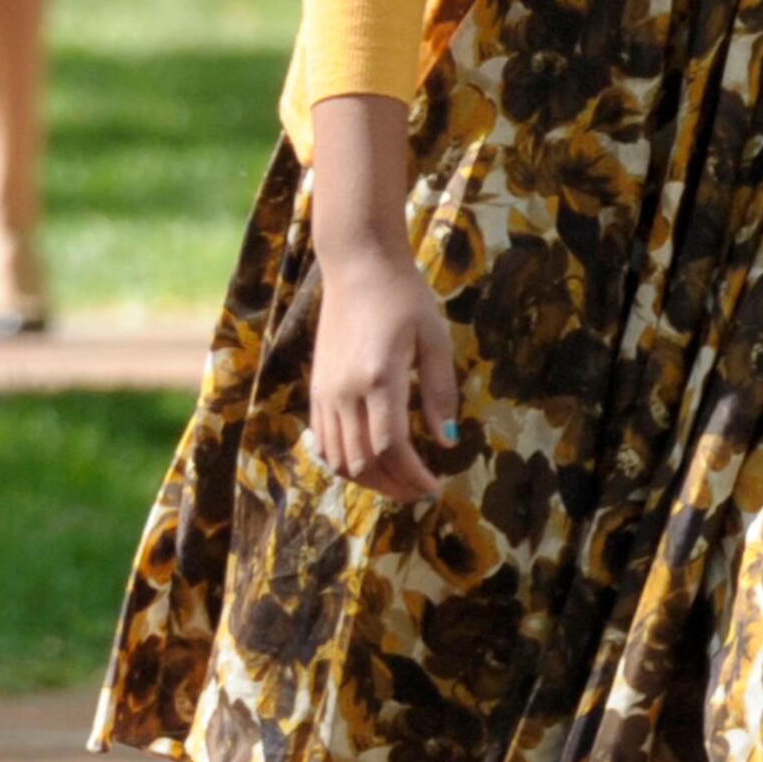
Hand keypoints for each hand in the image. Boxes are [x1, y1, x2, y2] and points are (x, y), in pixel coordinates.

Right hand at [309, 236, 459, 500]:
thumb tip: (446, 440)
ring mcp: (325, 392)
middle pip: (362, 461)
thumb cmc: (405, 298)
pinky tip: (369, 464)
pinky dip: (345, 462)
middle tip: (421, 493)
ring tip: (399, 483)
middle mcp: (344, 392)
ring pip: (339, 458)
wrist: (358, 268)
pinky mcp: (316, 389)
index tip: (434, 487)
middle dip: (393, 486)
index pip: (390, 446)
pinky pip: (324, 441)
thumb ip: (439, 392)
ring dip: (369, 479)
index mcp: (378, 379)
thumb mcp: (435, 340)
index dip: (412, 475)